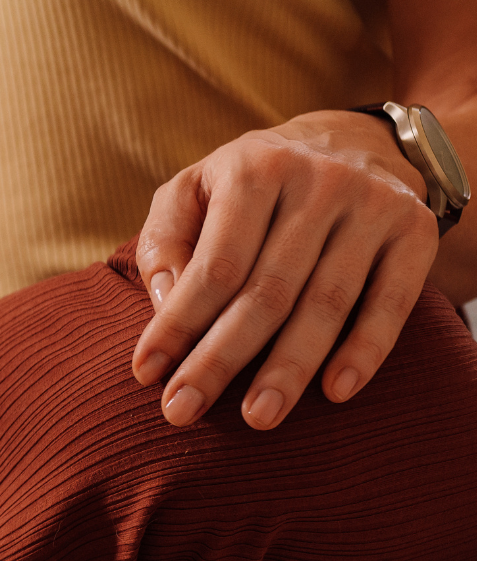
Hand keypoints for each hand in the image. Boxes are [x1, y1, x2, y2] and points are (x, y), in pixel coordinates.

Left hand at [131, 113, 438, 429]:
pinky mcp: (415, 231)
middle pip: (266, 291)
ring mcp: (371, 206)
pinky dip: (366, 350)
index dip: (178, 323)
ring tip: (258, 418)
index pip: (213, 264)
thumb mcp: (195, 188)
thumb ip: (165, 239)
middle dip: (221, 358)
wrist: (353, 141)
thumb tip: (162, 302)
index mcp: (254, 169)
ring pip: (327, 303)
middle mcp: (317, 183)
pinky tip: (337, 392)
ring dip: (290, 368)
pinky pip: (392, 301)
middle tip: (184, 412)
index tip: (146, 374)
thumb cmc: (252, 184)